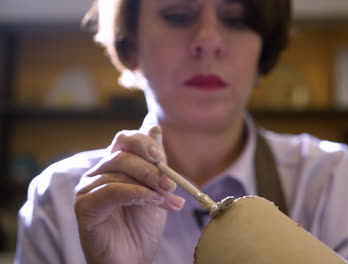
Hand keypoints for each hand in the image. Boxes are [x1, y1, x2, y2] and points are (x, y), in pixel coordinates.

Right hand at [74, 126, 184, 263]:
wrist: (133, 258)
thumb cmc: (143, 225)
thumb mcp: (156, 189)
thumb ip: (155, 161)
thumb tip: (155, 127)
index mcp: (115, 166)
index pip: (124, 139)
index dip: (143, 142)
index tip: (161, 157)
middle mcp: (98, 173)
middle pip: (123, 154)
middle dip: (152, 168)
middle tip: (171, 185)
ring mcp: (88, 189)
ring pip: (119, 170)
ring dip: (149, 184)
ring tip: (167, 199)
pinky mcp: (84, 206)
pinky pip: (111, 190)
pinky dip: (136, 193)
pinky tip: (153, 201)